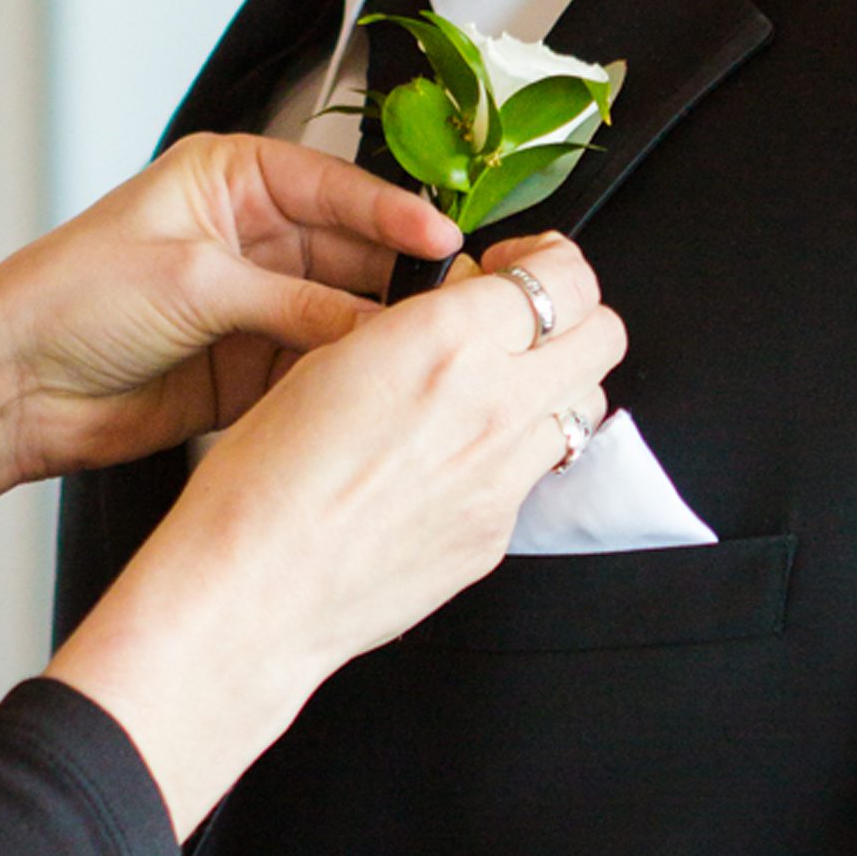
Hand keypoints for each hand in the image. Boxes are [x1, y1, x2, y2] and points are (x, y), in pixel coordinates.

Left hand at [0, 133, 460, 474]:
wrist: (14, 385)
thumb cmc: (71, 298)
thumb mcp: (195, 283)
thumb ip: (293, 302)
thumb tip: (374, 324)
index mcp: (231, 179)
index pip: (337, 186)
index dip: (393, 214)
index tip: (445, 240)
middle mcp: (249, 236)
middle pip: (352, 252)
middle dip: (397, 280)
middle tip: (451, 308)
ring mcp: (253, 303)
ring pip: (342, 313)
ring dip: (375, 335)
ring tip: (422, 352)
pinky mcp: (250, 367)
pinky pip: (317, 366)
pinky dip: (343, 378)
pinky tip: (374, 388)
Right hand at [48, 230, 623, 831]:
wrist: (252, 592)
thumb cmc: (262, 482)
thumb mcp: (326, 359)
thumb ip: (414, 328)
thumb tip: (456, 312)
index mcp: (446, 341)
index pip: (564, 276)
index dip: (546, 263)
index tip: (513, 272)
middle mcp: (493, 404)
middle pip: (604, 336)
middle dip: (573, 318)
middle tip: (525, 325)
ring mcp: (504, 477)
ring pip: (583, 409)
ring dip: (551, 390)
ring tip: (492, 397)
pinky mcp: (497, 535)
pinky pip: (535, 477)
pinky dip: (511, 458)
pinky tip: (453, 465)